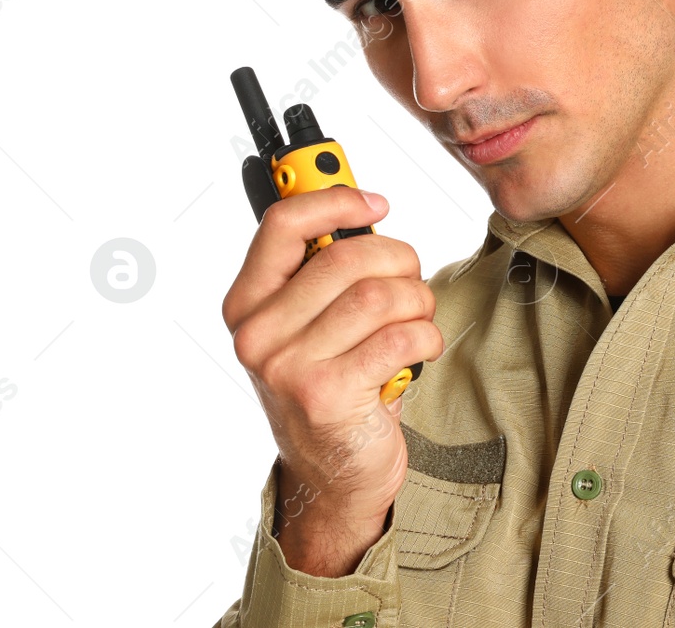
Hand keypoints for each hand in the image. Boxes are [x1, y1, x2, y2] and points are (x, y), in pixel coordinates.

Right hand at [222, 187, 443, 574]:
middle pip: (346, 258)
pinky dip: (426, 336)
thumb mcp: (311, 324)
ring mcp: (288, 367)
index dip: (336, 200)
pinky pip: (401, 336)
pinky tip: (418, 351)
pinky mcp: (327, 396)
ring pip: (380, 295)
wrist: (334, 474)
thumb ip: (322, 269)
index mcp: (248, 304)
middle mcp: (258, 334)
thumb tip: (362, 207)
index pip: (281, 225)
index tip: (376, 203)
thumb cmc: (332, 386)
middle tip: (410, 279)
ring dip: (417, 302)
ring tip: (414, 321)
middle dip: (399, 260)